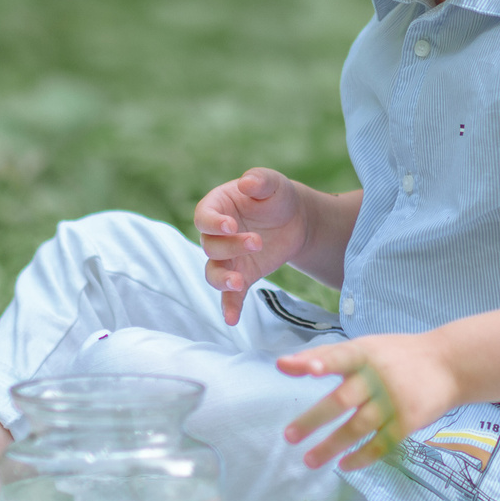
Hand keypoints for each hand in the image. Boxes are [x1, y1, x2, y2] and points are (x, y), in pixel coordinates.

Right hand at [195, 167, 308, 324]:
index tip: (230, 226)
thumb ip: (260, 180)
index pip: (203, 217)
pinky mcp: (242, 276)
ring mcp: (228, 258)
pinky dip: (229, 307)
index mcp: (217, 207)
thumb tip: (247, 183)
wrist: (296, 220)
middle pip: (211, 246)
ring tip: (239, 282)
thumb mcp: (273, 184)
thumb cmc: (277, 197)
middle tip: (257, 241)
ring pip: (213, 272)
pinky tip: (232, 320)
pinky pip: (230, 295)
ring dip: (222, 279)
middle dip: (231, 247)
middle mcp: (216, 235)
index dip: (212, 223)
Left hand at [276, 334, 462, 470]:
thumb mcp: (365, 347)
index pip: (341, 356)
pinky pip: (381, 444)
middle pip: (342, 400)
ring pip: (357, 428)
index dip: (324, 362)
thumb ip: (326, 356)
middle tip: (290, 436)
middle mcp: (378, 377)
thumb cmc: (397, 355)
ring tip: (310, 460)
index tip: (308, 370)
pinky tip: (344, 465)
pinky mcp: (408, 422)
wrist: (451, 365)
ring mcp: (394, 401)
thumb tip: (281, 365)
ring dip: (331, 446)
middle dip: (314, 419)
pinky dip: (361, 457)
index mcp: (366, 353)